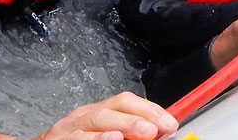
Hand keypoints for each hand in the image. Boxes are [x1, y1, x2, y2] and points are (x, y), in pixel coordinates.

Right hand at [27, 92, 177, 139]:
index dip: (149, 110)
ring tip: (143, 132)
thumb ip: (128, 132)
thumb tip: (158, 133)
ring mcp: (68, 130)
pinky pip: (77, 139)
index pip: (125, 102)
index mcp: (97, 113)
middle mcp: (82, 118)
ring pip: (95, 121)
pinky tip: (111, 139)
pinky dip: (95, 139)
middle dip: (137, 117)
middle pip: (111, 109)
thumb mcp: (104, 133)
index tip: (170, 123)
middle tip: (157, 129)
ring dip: (121, 125)